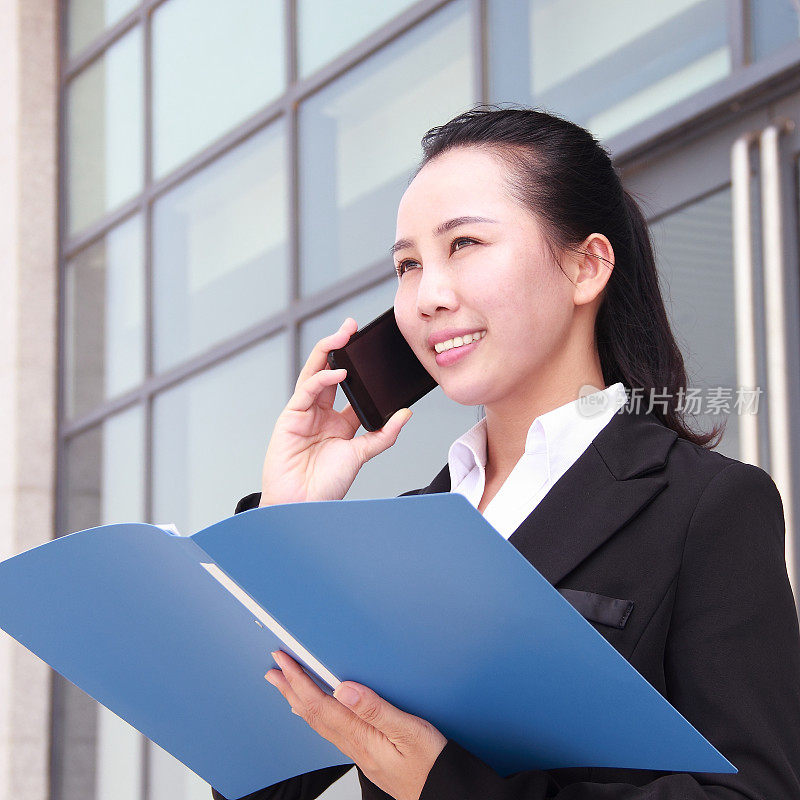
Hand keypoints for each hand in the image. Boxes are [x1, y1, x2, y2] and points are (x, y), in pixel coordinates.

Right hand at [259, 318, 412, 505]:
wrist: (303, 506)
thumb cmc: (327, 485)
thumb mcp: (361, 455)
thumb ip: (383, 434)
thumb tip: (407, 414)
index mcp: (338, 421)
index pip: (349, 386)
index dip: (358, 366)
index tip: (371, 348)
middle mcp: (319, 413)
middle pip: (328, 371)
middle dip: (339, 347)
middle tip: (351, 327)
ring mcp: (303, 413)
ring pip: (314, 373)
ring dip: (328, 352)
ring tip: (343, 336)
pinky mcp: (290, 417)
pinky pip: (306, 390)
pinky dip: (321, 378)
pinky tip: (338, 372)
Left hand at [266, 650, 446, 799]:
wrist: (443, 793)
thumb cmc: (432, 765)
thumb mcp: (410, 731)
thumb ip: (376, 709)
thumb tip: (344, 688)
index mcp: (362, 736)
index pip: (321, 704)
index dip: (299, 680)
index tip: (285, 661)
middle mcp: (355, 745)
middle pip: (313, 714)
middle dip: (291, 689)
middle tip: (273, 670)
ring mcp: (359, 751)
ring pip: (320, 723)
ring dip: (299, 701)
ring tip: (285, 687)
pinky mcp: (367, 754)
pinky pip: (332, 731)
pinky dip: (316, 716)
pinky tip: (315, 712)